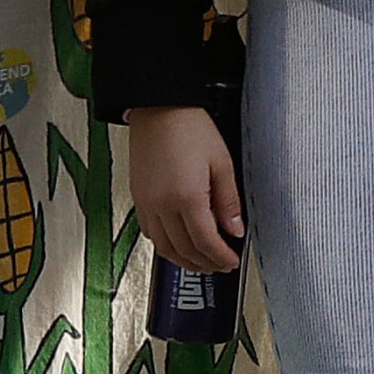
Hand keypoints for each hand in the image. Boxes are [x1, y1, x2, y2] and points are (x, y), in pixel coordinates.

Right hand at [127, 104, 242, 274]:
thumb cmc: (191, 128)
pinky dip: (165, 245)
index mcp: (187, 197)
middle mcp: (162, 206)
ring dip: (183, 260)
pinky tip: (178, 242)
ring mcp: (146, 204)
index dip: (220, 257)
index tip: (231, 262)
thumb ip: (228, 201)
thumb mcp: (222, 162)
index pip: (205, 242)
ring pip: (163, 247)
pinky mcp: (138, 198)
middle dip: (204, 263)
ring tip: (201, 261)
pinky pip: (149, 233)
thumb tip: (235, 229)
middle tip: (220, 265)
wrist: (159, 108)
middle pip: (183, 249)